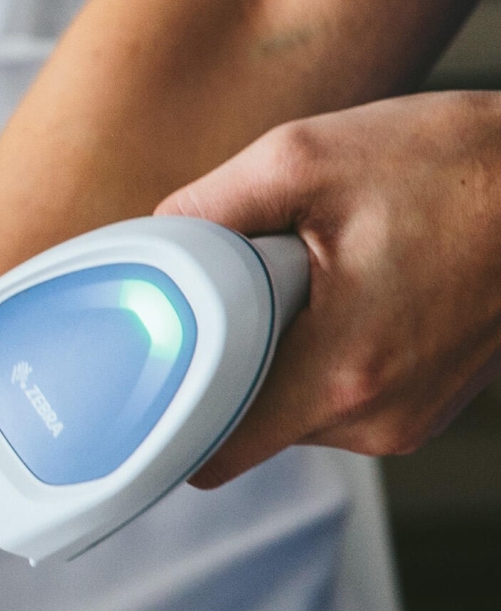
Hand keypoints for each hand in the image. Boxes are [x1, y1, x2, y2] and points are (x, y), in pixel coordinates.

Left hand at [161, 89, 500, 485]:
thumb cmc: (459, 163)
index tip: (151, 376)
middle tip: (250, 288)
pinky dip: (327, 354)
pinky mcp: (428, 407)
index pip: (211, 453)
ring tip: (318, 277)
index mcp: (337, 376)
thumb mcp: (305, 157)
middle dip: (228, 361)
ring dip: (280, 353)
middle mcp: (375, 419)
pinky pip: (342, 396)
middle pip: (247, 426)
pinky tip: (353, 292)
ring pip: (293, 410)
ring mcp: (409, 420)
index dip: (168, 418)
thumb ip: (207, 207)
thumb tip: (151, 241)